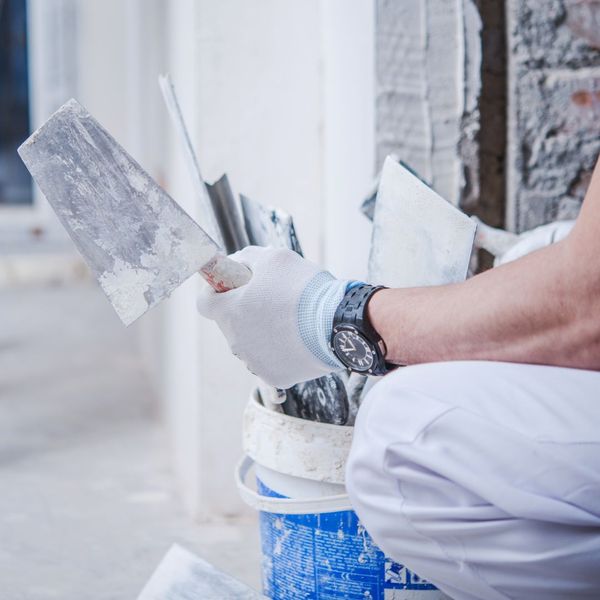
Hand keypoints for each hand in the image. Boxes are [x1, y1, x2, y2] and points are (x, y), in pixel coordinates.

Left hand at [197, 246, 347, 387]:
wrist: (338, 324)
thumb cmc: (304, 288)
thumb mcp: (274, 258)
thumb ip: (246, 259)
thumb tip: (236, 264)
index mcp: (229, 311)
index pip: (204, 302)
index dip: (216, 290)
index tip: (232, 285)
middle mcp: (235, 341)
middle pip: (231, 323)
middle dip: (245, 311)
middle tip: (273, 300)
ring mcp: (253, 362)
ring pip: (250, 343)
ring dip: (262, 332)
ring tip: (292, 320)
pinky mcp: (274, 377)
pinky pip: (270, 360)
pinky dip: (280, 351)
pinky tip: (299, 340)